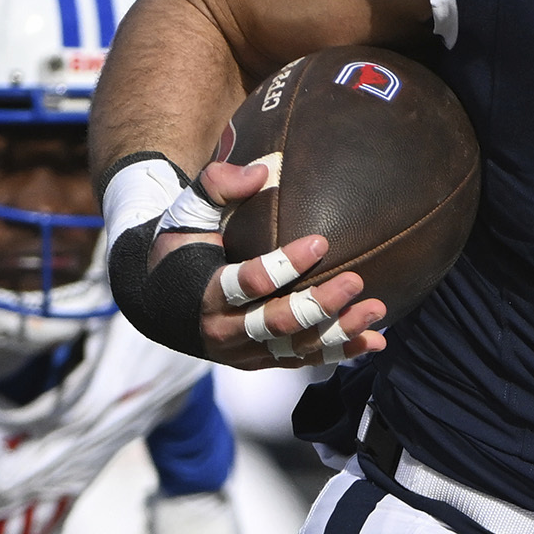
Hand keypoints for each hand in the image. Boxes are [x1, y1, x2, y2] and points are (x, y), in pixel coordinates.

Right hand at [153, 159, 388, 369]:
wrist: (156, 303)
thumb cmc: (180, 248)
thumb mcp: (186, 213)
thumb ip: (216, 185)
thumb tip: (260, 171)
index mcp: (203, 293)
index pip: (248, 283)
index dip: (285, 266)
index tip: (321, 242)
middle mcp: (222, 331)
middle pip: (277, 323)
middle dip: (319, 305)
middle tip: (356, 281)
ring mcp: (243, 352)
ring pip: (296, 349)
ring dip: (339, 332)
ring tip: (377, 309)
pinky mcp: (259, 362)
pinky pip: (302, 361)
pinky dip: (339, 353)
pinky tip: (374, 340)